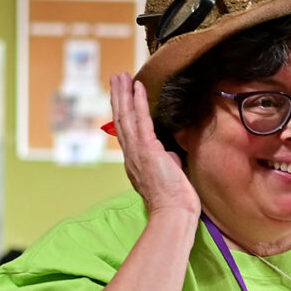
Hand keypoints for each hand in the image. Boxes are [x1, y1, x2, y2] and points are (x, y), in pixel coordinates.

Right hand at [108, 71, 201, 223]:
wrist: (173, 214)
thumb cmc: (175, 201)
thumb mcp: (170, 176)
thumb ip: (167, 161)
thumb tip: (171, 154)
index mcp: (136, 163)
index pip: (127, 132)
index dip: (123, 113)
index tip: (122, 97)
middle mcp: (131, 155)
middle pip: (121, 120)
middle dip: (118, 97)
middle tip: (115, 78)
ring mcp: (137, 152)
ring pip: (126, 117)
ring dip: (123, 94)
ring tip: (120, 76)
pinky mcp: (147, 149)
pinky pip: (141, 120)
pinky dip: (139, 102)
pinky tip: (138, 86)